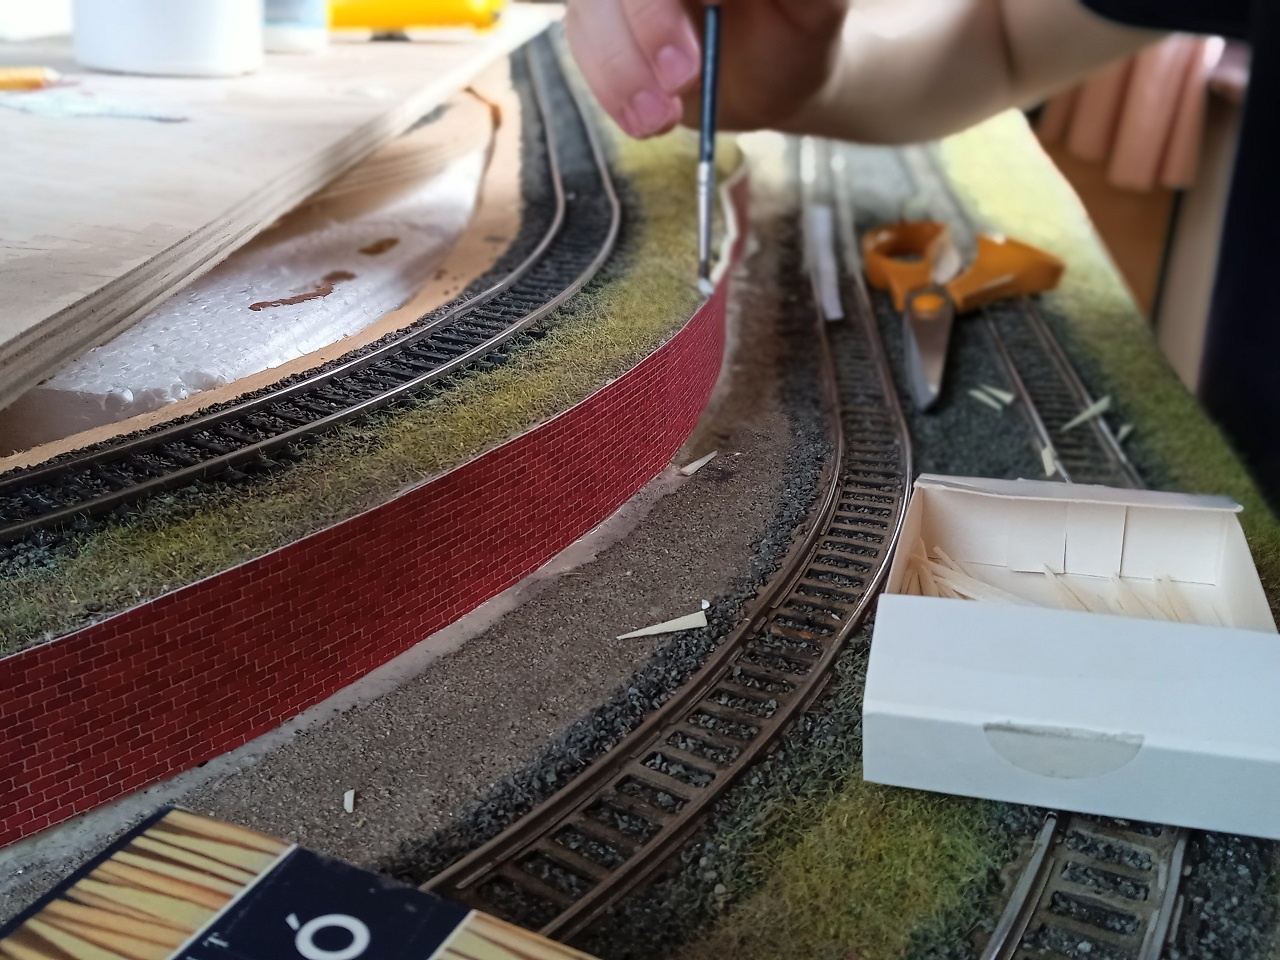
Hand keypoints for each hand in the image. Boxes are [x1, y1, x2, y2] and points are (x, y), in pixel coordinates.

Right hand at [565, 0, 848, 138]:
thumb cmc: (799, 32)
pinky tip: (645, 121)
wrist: (775, 78)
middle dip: (646, 22)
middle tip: (683, 76)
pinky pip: (582, 41)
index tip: (713, 4)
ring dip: (619, 67)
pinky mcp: (600, 21)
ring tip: (660, 116)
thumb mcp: (815, 8)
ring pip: (589, 7)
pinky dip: (610, 88)